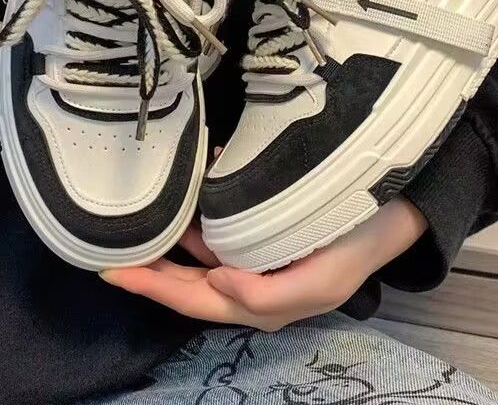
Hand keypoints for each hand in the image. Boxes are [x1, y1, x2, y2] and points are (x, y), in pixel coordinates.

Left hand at [100, 196, 426, 331]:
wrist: (389, 211)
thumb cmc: (354, 246)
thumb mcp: (320, 282)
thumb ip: (267, 294)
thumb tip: (215, 283)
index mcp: (259, 302)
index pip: (193, 299)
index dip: (152, 287)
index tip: (111, 271)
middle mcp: (250, 283)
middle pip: (187, 281)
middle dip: (148, 269)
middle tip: (107, 250)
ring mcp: (255, 257)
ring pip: (199, 254)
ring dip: (170, 239)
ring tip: (136, 223)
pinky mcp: (261, 231)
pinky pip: (219, 229)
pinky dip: (197, 216)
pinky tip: (184, 196)